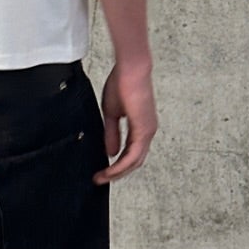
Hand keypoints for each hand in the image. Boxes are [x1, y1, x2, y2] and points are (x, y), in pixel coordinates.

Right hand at [94, 59, 156, 182]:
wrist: (130, 69)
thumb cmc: (122, 83)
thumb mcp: (112, 113)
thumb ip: (112, 134)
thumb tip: (111, 152)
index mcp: (140, 126)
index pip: (131, 152)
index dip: (116, 164)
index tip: (102, 171)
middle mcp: (147, 130)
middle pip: (135, 161)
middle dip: (117, 173)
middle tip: (101, 178)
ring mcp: (147, 131)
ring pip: (135, 161)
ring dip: (118, 172)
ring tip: (103, 177)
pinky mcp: (144, 129)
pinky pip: (133, 155)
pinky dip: (121, 165)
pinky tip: (110, 170)